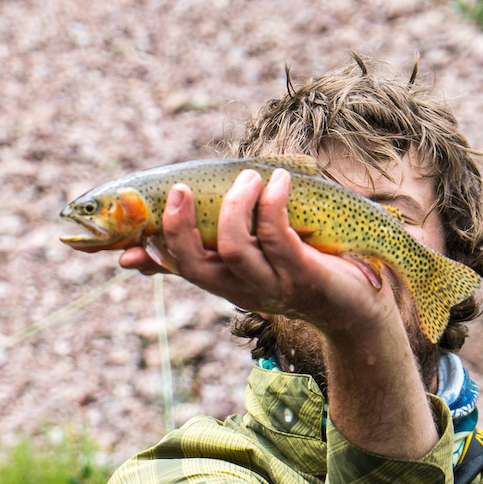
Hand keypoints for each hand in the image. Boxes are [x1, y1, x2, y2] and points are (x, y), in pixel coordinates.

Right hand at [116, 168, 399, 340]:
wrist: (357, 307)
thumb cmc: (301, 272)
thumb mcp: (256, 259)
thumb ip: (220, 244)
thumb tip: (171, 232)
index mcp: (224, 279)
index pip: (176, 268)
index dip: (149, 254)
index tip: (125, 243)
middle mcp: (241, 286)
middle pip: (195, 264)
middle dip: (180, 227)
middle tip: (181, 188)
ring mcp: (272, 284)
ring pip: (235, 247)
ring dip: (236, 204)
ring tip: (249, 176)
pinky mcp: (304, 275)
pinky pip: (279, 237)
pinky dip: (273, 203)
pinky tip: (280, 181)